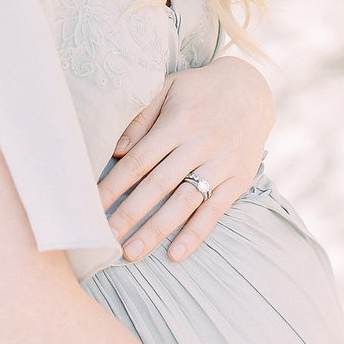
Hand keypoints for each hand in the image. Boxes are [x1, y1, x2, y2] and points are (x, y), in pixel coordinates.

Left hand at [97, 54, 275, 263]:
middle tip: (103, 239)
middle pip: (159, 185)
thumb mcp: (168, 89)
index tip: (90, 207)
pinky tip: (176, 254)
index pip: (140, 160)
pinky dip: (196, 233)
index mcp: (180, 122)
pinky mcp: (239, 179)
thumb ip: (141, 117)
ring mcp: (222, 163)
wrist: (252, 89)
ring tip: (132, 253)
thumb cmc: (200, 91)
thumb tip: (116, 151)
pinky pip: (215, 210)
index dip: (114, 185)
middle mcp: (201, 144)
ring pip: (185, 201)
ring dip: (157, 229)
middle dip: (129, 214)